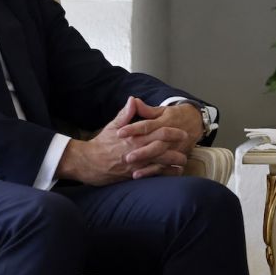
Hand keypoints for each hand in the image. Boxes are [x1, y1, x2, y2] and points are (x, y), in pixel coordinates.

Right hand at [56, 98, 192, 185]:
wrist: (87, 162)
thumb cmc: (101, 144)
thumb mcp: (113, 126)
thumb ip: (125, 114)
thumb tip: (133, 99)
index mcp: (135, 136)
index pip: (158, 131)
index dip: (173, 131)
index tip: (182, 131)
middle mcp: (138, 150)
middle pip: (164, 148)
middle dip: (177, 147)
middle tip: (188, 145)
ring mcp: (137, 164)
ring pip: (160, 162)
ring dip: (174, 162)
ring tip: (184, 161)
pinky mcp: (133, 175)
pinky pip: (153, 175)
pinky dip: (165, 174)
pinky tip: (173, 173)